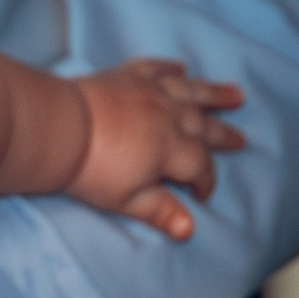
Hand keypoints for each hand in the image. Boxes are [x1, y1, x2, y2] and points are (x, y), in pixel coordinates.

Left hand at [68, 60, 246, 239]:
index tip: (200, 194)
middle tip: (241, 139)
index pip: (200, 167)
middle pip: (205, 127)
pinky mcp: (127, 75)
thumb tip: (189, 229)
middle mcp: (169, 116)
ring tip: (236, 95)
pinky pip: (156, 68)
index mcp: (172, 149)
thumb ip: (160, 211)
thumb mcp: (126, 200)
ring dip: (214, 94)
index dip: (205, 182)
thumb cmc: (90, 169)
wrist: (57, 127)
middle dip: (223, 136)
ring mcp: (149, 92)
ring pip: (192, 91)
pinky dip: (170, 68)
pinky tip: (181, 67)